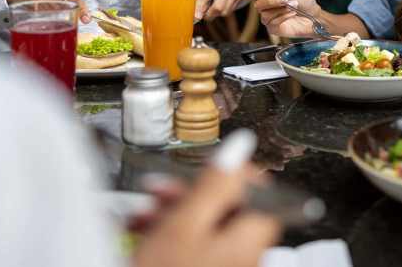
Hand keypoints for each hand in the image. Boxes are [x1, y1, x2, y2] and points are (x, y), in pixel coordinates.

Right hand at [5, 0, 89, 22]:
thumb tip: (79, 6)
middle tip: (61, 10)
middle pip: (64, 5)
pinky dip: (43, 13)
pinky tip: (39, 7)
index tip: (86, 19)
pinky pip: (42, 13)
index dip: (82, 9)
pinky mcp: (30, 3)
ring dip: (53, 12)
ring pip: (53, 10)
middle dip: (64, 10)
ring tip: (46, 5)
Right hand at [132, 165, 280, 266]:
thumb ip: (216, 183)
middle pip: (228, 207)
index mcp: (253, 238)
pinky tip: (143, 232)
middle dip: (189, 192)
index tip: (200, 169)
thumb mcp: (185, 224)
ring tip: (142, 214)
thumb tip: (241, 145)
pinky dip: (169, 236)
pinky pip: (194, 249)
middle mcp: (246, 256)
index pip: (260, 187)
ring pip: (206, 227)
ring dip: (172, 212)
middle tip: (160, 189)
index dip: (228, 171)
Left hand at [195, 0, 243, 20]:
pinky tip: (219, 6)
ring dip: (216, 14)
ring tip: (210, 10)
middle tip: (204, 16)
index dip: (200, 7)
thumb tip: (192, 9)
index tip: (197, 16)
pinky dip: (223, 11)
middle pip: (218, 6)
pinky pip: (231, 10)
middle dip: (209, 15)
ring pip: (225, 10)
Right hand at [250, 0, 321, 37]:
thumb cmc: (303, 2)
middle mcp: (265, 8)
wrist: (314, 16)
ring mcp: (269, 19)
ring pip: (265, 14)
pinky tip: (292, 13)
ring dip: (281, 9)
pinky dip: (283, 16)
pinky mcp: (273, 29)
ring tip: (293, 6)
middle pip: (257, 5)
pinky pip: (272, 23)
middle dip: (271, 1)